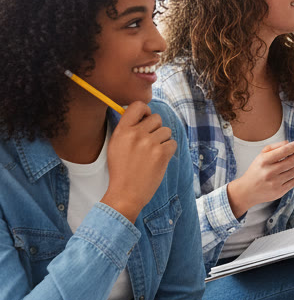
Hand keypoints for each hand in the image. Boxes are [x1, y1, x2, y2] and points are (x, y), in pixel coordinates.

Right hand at [104, 101, 175, 221]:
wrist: (125, 194)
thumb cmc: (121, 170)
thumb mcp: (116, 145)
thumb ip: (128, 129)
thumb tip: (144, 114)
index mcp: (122, 130)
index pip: (138, 105)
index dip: (145, 111)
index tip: (146, 120)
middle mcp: (136, 134)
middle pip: (156, 118)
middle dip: (156, 129)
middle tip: (148, 144)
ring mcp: (149, 143)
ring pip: (166, 131)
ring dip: (162, 141)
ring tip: (151, 155)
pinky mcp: (161, 154)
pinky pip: (173, 143)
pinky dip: (168, 152)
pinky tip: (158, 161)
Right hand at [227, 140, 293, 217]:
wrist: (247, 191)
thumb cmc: (256, 170)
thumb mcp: (261, 156)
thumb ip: (275, 147)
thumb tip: (289, 143)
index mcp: (264, 161)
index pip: (283, 151)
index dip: (293, 146)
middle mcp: (269, 172)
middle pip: (292, 161)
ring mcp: (274, 183)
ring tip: (290, 165)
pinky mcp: (279, 192)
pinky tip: (288, 174)